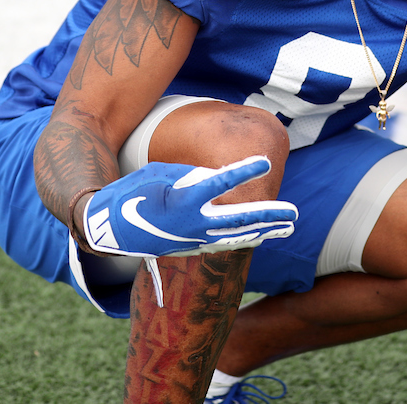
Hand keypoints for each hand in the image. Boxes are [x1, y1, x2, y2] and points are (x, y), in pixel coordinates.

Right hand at [82, 157, 297, 258]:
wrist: (112, 229)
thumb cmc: (135, 192)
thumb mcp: (161, 174)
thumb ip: (193, 174)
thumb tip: (221, 180)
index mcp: (181, 199)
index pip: (219, 183)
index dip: (243, 171)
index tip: (265, 161)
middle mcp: (192, 222)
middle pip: (238, 219)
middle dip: (268, 216)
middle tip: (294, 213)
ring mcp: (194, 238)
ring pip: (238, 235)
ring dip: (265, 229)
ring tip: (289, 225)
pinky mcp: (193, 246)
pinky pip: (226, 242)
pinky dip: (248, 238)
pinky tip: (265, 234)